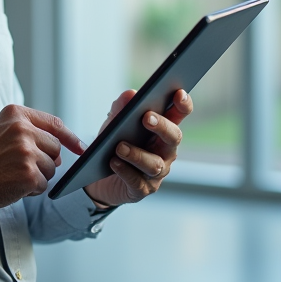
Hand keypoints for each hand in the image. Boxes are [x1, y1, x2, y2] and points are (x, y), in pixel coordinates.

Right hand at [0, 105, 85, 210]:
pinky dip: (31, 190)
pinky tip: (13, 186)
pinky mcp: (28, 174)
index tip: (80, 148)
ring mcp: (26, 152)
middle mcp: (23, 130)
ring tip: (12, 175)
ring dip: (37, 176)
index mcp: (17, 114)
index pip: (54, 124)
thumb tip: (60, 151)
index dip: (70, 137)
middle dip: (44, 161)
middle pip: (55, 148)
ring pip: (50, 168)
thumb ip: (29, 131)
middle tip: (21, 166)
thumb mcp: (0, 129)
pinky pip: (43, 184)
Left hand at [83, 88, 192, 207]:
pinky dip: (125, 171)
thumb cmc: (112, 144)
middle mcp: (165, 151)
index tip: (179, 93)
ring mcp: (157, 172)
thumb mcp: (113, 124)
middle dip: (161, 126)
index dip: (183, 104)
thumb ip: (121, 109)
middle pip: (173, 137)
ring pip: (155, 163)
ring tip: (119, 147)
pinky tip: (113, 162)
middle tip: (146, 118)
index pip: (179, 114)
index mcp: (162, 130)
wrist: (98, 176)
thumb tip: (130, 94)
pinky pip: (137, 181)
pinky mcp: (143, 189)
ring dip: (137, 154)